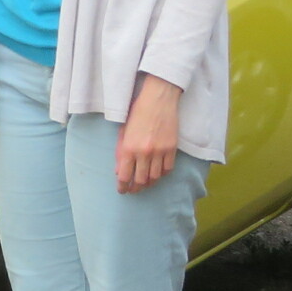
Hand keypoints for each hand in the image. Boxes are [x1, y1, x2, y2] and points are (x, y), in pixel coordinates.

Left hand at [116, 76, 180, 193]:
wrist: (158, 100)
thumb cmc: (137, 113)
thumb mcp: (123, 132)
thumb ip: (121, 153)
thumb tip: (120, 172)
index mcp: (129, 148)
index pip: (125, 176)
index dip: (123, 186)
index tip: (122, 190)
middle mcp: (144, 153)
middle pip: (141, 180)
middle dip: (136, 188)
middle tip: (133, 190)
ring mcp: (160, 151)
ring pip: (155, 177)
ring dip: (149, 183)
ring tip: (144, 184)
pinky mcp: (172, 148)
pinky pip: (168, 169)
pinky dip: (162, 174)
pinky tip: (157, 173)